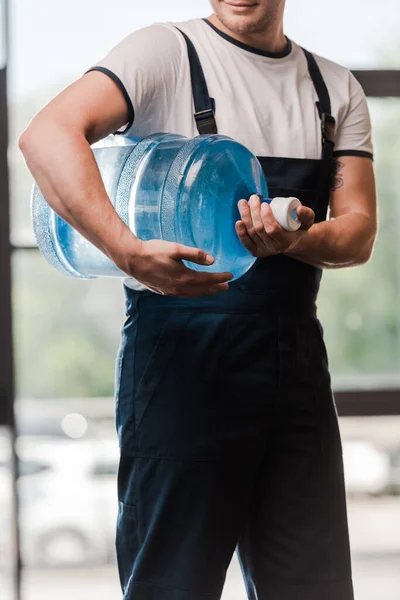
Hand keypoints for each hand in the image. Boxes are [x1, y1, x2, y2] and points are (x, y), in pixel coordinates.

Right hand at [116, 239, 233, 297]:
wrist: (132, 259)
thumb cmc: (153, 251)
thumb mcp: (175, 249)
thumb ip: (194, 254)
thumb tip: (212, 261)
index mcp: (183, 277)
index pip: (207, 280)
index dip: (220, 278)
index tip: (230, 275)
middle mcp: (178, 288)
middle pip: (202, 290)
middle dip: (216, 288)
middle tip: (227, 286)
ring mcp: (171, 291)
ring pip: (193, 294)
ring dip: (206, 292)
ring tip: (215, 289)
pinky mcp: (164, 291)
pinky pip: (184, 294)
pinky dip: (194, 293)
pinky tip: (195, 290)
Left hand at [236, 194, 314, 256]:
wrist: (291, 241)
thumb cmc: (297, 228)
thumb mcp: (307, 221)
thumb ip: (306, 214)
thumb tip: (298, 209)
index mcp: (285, 242)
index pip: (272, 229)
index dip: (266, 216)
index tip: (264, 203)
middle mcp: (273, 249)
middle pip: (259, 229)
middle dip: (253, 212)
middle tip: (253, 199)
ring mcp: (263, 251)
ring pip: (251, 233)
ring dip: (245, 216)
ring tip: (243, 203)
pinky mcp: (255, 251)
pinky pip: (245, 242)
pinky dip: (240, 232)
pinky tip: (238, 221)